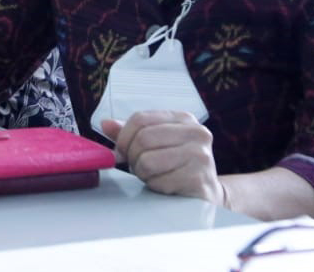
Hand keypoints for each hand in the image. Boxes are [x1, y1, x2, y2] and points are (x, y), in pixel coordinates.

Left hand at [101, 110, 224, 205]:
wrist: (207, 195)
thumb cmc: (176, 166)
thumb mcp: (156, 143)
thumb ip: (131, 132)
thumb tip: (105, 123)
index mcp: (184, 119)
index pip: (140, 119)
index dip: (124, 137)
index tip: (122, 151)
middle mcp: (197, 133)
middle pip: (142, 139)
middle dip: (133, 157)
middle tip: (140, 167)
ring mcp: (200, 156)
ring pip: (147, 161)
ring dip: (143, 174)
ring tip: (155, 175)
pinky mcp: (199, 179)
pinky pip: (158, 182)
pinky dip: (155, 187)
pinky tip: (167, 186)